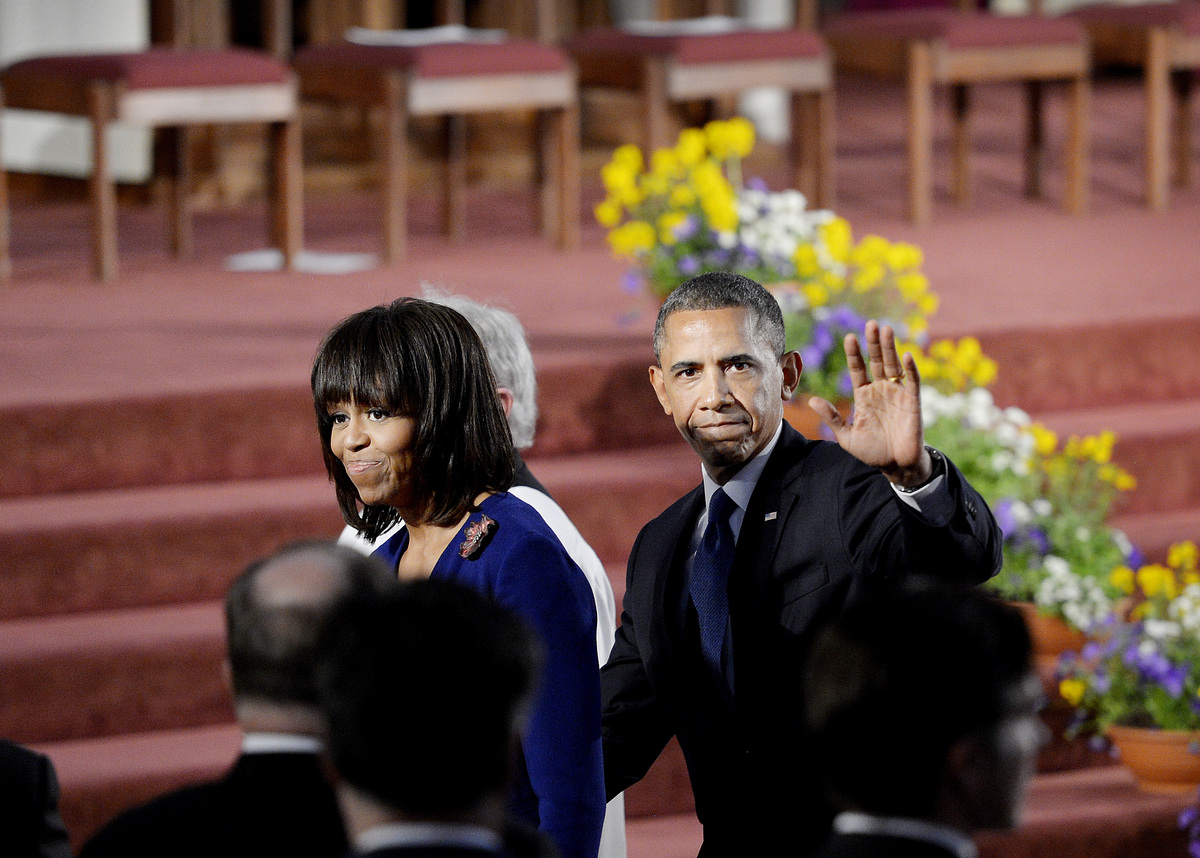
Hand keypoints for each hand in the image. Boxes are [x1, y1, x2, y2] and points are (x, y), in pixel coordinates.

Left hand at [808, 320, 931, 487]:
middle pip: (876, 361)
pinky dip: (910, 368)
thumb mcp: (846, 436)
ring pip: (893, 365)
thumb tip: (812, 400)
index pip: (858, 369)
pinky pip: (912, 381)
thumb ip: (832, 417)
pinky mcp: (913, 401)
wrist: (896, 466)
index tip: (849, 337)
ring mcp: (897, 394)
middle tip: (870, 324)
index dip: (854, 354)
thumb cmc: (872, 452)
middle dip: (873, 343)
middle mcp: (881, 390)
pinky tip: (905, 355)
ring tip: (885, 330)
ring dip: (890, 348)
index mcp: (864, 395)